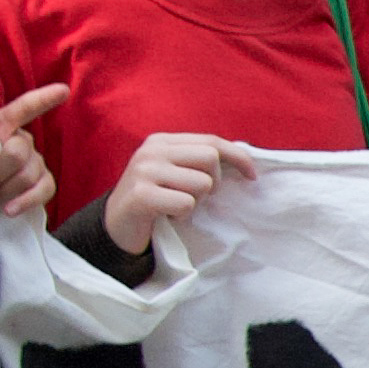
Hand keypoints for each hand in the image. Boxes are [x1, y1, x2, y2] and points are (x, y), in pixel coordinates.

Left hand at [0, 81, 68, 222]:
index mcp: (3, 125)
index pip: (25, 107)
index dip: (44, 99)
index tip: (63, 91)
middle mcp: (24, 140)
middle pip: (18, 152)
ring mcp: (37, 162)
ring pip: (28, 174)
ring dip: (3, 189)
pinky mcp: (44, 183)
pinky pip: (45, 189)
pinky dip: (26, 201)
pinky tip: (10, 209)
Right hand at [102, 130, 250, 251]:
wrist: (115, 227)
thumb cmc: (154, 200)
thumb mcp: (174, 173)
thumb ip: (198, 161)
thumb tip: (242, 157)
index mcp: (162, 141)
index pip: (211, 141)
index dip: (238, 156)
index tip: (252, 176)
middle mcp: (152, 150)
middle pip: (210, 158)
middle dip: (213, 183)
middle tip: (197, 197)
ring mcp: (145, 171)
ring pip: (201, 183)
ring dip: (195, 202)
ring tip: (175, 206)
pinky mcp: (141, 195)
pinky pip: (186, 203)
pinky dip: (182, 215)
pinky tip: (166, 215)